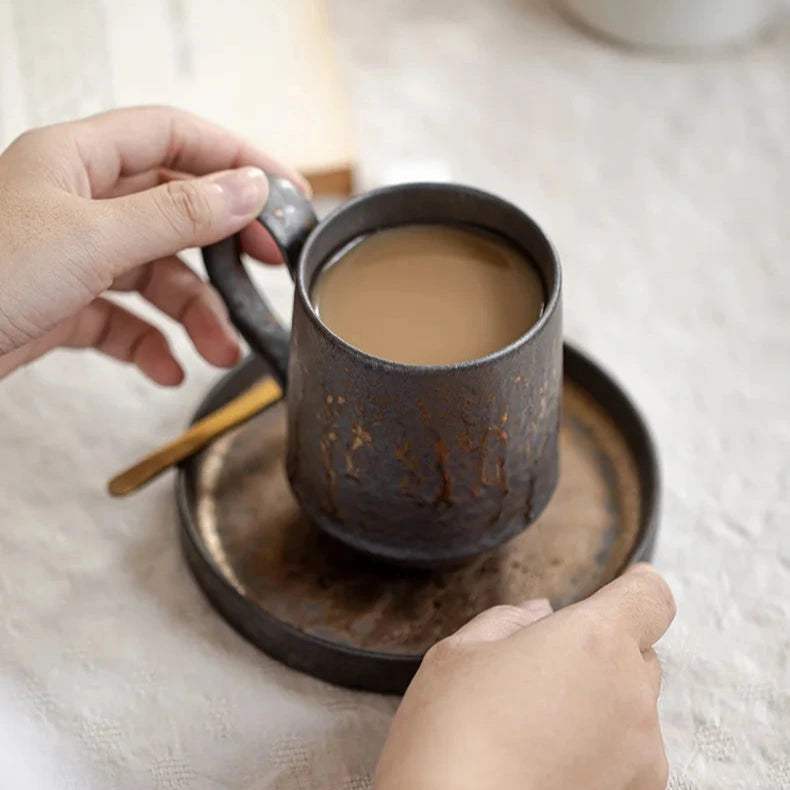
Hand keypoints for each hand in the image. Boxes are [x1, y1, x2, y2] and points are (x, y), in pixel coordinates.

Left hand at [0, 106, 308, 383]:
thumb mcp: (94, 240)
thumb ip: (179, 213)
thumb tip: (248, 189)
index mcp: (76, 160)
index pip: (175, 137)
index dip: (236, 157)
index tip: (284, 191)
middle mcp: (76, 203)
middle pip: (175, 211)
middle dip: (223, 249)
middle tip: (268, 270)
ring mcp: (71, 257)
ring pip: (157, 275)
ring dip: (196, 314)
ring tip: (220, 350)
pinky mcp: (64, 306)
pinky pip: (126, 319)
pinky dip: (152, 344)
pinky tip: (166, 367)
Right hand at [375, 564, 675, 789]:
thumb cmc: (450, 734)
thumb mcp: (460, 652)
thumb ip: (511, 620)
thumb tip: (541, 613)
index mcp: (594, 640)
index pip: (651, 596)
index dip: (635, 589)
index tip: (616, 594)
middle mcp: (632, 694)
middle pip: (638, 652)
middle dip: (600, 652)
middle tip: (543, 672)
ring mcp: (641, 754)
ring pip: (632, 705)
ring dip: (600, 703)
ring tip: (537, 726)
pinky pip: (629, 754)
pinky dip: (601, 748)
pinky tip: (548, 761)